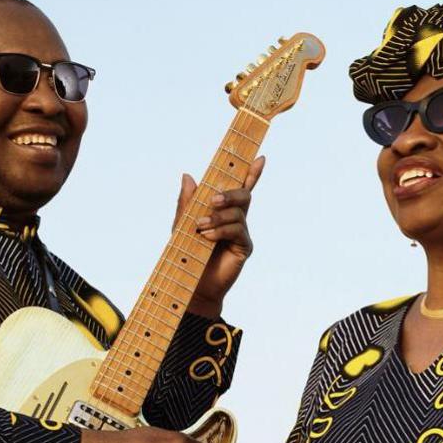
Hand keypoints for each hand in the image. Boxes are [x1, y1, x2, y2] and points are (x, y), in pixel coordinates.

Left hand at [176, 155, 264, 316]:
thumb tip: (188, 175)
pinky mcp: (244, 247)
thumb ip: (187, 201)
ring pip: (239, 213)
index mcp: (223, 210)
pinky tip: (208, 237)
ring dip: (218, 217)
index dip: (251, 173)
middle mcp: (236, 219)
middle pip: (244, 195)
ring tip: (200, 227)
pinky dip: (221, 230)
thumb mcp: (181, 223)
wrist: (191, 284)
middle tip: (212, 200)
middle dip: (229, 193)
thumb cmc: (186, 254)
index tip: (260, 157)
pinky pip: (238, 230)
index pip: (239, 187)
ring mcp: (241, 233)